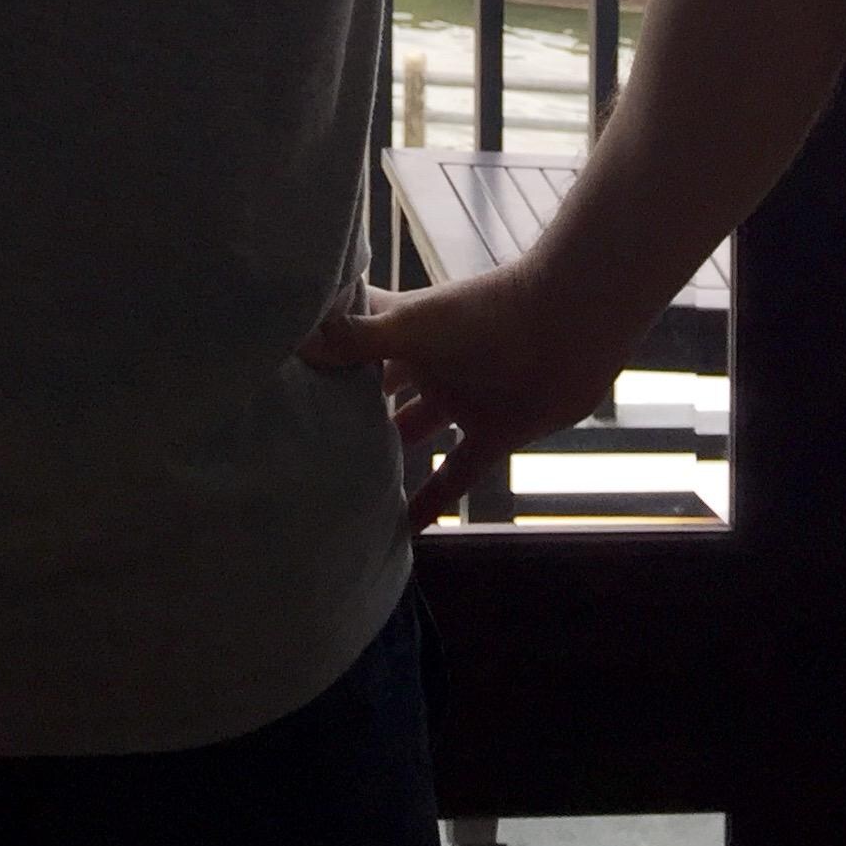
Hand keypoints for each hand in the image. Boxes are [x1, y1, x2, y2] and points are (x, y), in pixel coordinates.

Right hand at [299, 264, 638, 532]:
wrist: (569, 330)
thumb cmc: (485, 315)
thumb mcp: (413, 328)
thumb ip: (357, 341)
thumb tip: (295, 346)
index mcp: (404, 327)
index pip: (351, 334)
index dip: (319, 348)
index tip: (276, 371)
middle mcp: (426, 363)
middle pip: (377, 388)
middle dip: (345, 408)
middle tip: (297, 439)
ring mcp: (459, 398)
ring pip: (411, 430)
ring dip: (385, 452)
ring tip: (339, 483)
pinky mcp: (491, 433)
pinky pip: (455, 474)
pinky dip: (432, 499)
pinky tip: (404, 529)